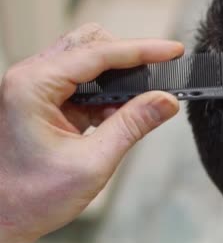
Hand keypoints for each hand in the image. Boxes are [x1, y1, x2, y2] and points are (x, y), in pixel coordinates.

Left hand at [0, 23, 183, 242]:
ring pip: (88, 61)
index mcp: (33, 86)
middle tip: (160, 75)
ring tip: (139, 105)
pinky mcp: (44, 101)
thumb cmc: (29, 198)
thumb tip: (165, 100)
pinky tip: (119, 116)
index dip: (142, 50)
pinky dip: (107, 94)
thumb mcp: (92, 162)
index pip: (98, 53)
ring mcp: (36, 89)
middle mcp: (31, 79)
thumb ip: (133, 125)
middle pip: (91, 45)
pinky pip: (83, 83)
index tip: (173, 51)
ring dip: (118, 78)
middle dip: (128, 58)